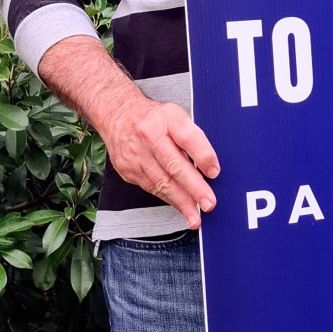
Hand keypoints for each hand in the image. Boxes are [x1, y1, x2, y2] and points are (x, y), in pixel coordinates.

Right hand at [100, 95, 220, 229]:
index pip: (187, 137)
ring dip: (181, 201)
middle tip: (208, 203)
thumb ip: (193, 138)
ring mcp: (137, 154)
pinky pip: (151, 188)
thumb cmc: (154, 118)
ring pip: (161, 182)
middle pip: (174, 164)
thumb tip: (210, 166)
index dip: (202, 155)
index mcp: (167, 118)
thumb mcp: (177, 116)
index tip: (214, 172)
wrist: (117, 115)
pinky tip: (179, 206)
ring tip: (195, 216)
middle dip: (194, 188)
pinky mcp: (128, 169)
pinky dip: (168, 199)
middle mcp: (150, 135)